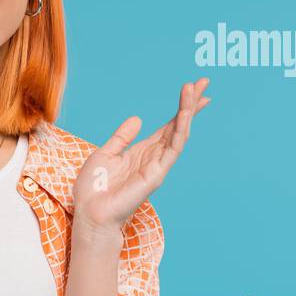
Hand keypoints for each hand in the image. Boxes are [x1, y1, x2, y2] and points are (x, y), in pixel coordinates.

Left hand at [72, 77, 210, 233]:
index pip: (167, 126)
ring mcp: (158, 165)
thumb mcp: (105, 154)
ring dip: (188, 111)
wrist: (91, 213)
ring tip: (195, 90)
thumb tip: (137, 119)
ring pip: (179, 133)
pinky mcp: (157, 173)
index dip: (180, 109)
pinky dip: (180, 129)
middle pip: (178, 126)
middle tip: (204, 82)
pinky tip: (185, 113)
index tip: (193, 89)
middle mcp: (153, 157)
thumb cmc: (94, 189)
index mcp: (141, 151)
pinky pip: (173, 147)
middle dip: (191, 104)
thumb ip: (122, 137)